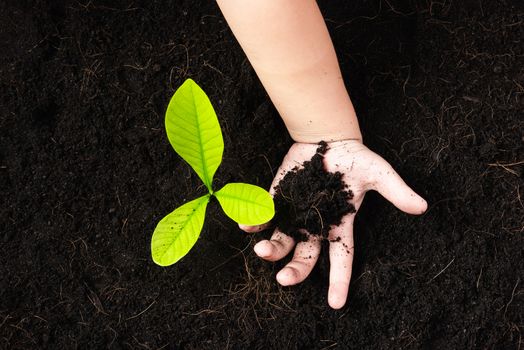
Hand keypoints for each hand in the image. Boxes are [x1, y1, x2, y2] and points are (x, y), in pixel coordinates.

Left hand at [240, 140, 426, 308]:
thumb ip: (395, 191)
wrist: (327, 137)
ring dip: (271, 248)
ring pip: (282, 240)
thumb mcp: (378, 173)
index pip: (342, 257)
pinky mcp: (278, 197)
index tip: (337, 304)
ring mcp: (295, 212)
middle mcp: (315, 224)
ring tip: (262, 250)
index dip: (339, 280)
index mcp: (340, 224)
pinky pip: (264, 214)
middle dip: (296, 271)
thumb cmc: (354, 157)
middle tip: (285, 279)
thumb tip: (422, 207)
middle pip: (305, 257)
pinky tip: (246, 227)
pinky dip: (254, 221)